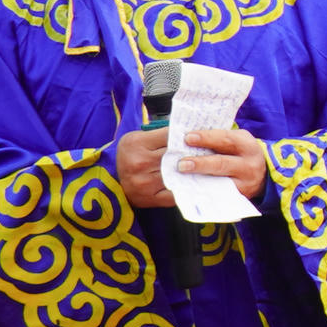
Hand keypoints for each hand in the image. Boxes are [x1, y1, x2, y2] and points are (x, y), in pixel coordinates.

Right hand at [112, 125, 264, 207]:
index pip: (170, 136)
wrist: (109, 180)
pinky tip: (202, 183)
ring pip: (178, 174)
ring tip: (214, 166)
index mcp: (136, 143)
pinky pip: (175, 193)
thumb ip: (160, 134)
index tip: (205, 134)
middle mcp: (138, 162)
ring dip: (196, 170)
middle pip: (176, 155)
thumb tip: (191, 128)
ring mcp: (143, 182)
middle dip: (196, 153)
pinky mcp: (148, 198)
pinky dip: (189, 188)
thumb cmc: (128, 155)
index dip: (189, 135)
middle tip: (218, 150)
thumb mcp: (138, 138)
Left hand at [181, 124, 268, 199]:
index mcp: (247, 146)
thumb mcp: (236, 140)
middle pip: (222, 163)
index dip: (206, 138)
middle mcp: (248, 165)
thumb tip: (186, 138)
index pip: (226, 140)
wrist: (262, 175)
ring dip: (200, 179)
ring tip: (183, 174)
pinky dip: (203, 191)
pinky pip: (218, 195)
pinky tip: (189, 188)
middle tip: (182, 163)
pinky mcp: (238, 197)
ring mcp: (244, 184)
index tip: (188, 137)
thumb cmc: (240, 153)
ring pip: (220, 182)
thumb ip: (216, 138)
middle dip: (201, 163)